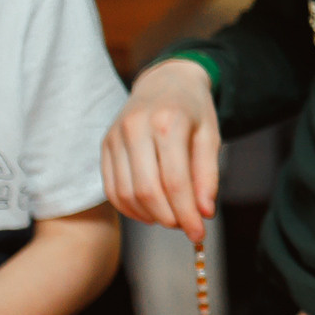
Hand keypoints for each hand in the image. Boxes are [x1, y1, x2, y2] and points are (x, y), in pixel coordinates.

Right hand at [102, 58, 220, 241]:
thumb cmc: (193, 110)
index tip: (200, 233)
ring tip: (171, 219)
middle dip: (169, 217)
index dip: (187, 213)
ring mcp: (115, 136)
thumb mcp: (210, 136)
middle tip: (187, 227)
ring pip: (126, 192)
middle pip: (147, 190)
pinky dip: (129, 207)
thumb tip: (205, 212)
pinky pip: (111, 187)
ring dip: (149, 215)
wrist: (165, 81)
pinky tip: (150, 213)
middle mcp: (136, 128)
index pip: (175, 181)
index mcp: (167, 122)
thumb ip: (208, 174)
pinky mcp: (104, 145)